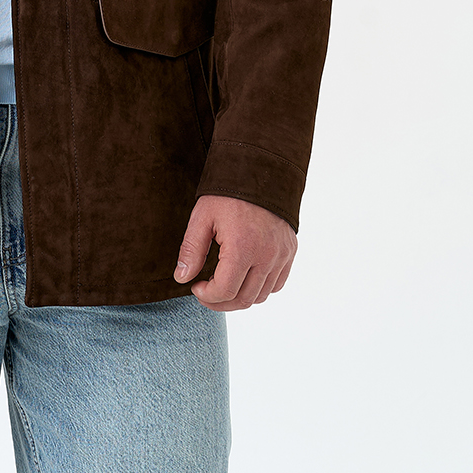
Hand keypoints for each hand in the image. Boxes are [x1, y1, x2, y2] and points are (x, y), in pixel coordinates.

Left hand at [174, 194, 296, 311]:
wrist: (260, 170)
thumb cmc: (227, 193)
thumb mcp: (202, 217)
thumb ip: (191, 249)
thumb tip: (182, 278)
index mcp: (243, 247)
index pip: (225, 291)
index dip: (206, 295)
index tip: (195, 286)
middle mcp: (267, 256)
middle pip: (244, 299)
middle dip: (220, 302)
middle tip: (205, 291)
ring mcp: (281, 255)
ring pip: (261, 296)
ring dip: (240, 297)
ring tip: (223, 284)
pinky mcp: (289, 252)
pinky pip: (277, 284)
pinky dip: (260, 288)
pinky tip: (243, 277)